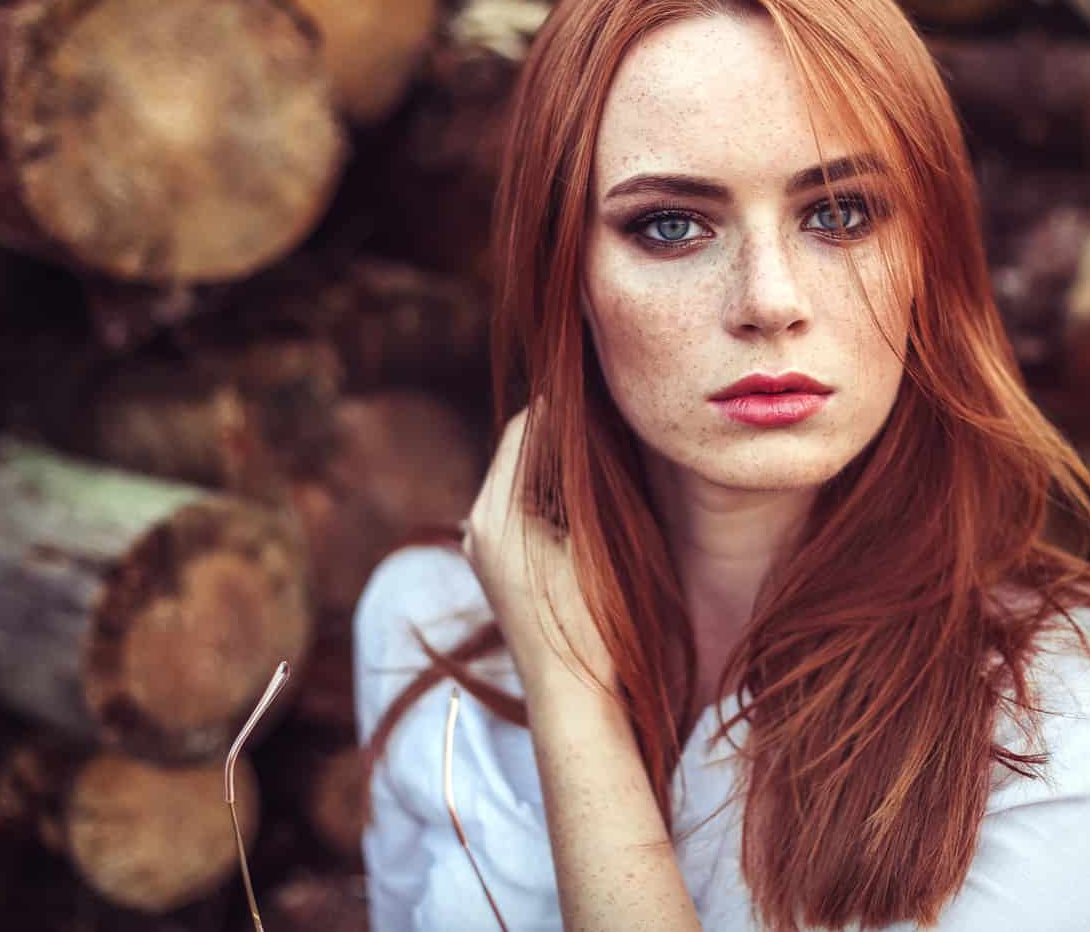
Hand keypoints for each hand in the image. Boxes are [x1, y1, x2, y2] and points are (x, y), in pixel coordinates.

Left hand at [461, 405, 616, 692]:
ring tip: (608, 442)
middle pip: (520, 450)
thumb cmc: (592, 623)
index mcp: (494, 512)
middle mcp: (477, 524)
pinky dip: (552, 490)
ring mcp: (485, 547)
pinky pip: (523, 506)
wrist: (575, 702)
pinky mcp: (499, 566)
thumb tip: (587, 413)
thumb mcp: (595, 539)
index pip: (526, 428)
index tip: (606, 388)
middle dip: (563, 429)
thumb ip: (585, 475)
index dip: (567, 404)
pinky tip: (592, 489)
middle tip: (611, 409)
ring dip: (559, 459)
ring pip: (522, 478)